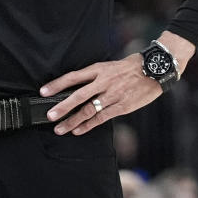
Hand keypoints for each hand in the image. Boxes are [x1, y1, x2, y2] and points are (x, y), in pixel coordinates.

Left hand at [38, 53, 159, 135]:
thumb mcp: (109, 66)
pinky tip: (78, 130)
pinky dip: (88, 125)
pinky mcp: (121, 106)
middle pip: (78, 95)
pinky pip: (102, 117)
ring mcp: (112, 95)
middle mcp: (103, 81)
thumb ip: (94, 76)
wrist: (154, 70)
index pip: (73, 77)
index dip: (57, 84)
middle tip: (49, 115)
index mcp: (98, 69)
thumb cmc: (130, 67)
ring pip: (88, 110)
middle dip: (62, 107)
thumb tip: (75, 86)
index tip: (44, 91)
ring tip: (60, 129)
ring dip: (72, 121)